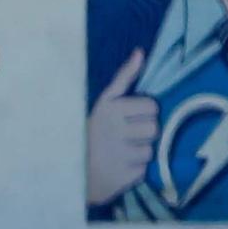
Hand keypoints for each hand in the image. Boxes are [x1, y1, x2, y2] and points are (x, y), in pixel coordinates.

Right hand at [86, 48, 156, 204]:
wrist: (73, 170)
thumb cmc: (93, 131)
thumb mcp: (104, 102)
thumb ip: (124, 78)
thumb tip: (141, 52)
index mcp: (111, 109)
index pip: (153, 107)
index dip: (144, 114)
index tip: (129, 118)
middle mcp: (115, 131)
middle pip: (155, 128)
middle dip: (144, 133)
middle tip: (126, 136)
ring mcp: (119, 155)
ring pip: (151, 150)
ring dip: (140, 152)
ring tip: (122, 152)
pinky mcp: (124, 176)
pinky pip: (144, 169)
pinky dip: (135, 169)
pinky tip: (120, 166)